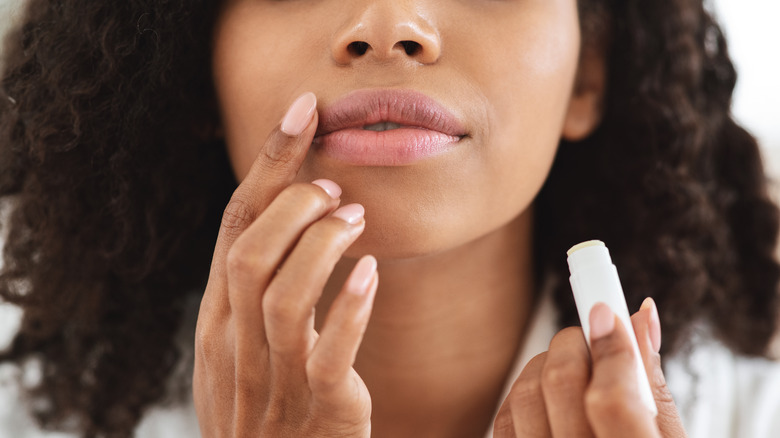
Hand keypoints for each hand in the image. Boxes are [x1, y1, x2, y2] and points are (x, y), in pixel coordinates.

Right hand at [193, 92, 376, 436]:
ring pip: (282, 297)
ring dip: (321, 246)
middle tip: (333, 188)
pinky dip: (349, 308)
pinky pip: (327, 354)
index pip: (235, 227)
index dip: (268, 163)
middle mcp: (236, 343)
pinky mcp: (320, 408)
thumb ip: (253, 292)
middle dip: (292, 204)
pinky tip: (372, 274)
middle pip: (249, 252)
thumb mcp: (242, 347)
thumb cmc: (266, 408)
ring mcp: (274, 378)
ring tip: (355, 220)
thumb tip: (286, 222)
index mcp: (218, 319)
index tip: (302, 111)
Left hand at [494, 298, 687, 436]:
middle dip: (575, 343)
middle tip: (592, 332)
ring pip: (524, 396)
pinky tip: (546, 396)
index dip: (611, 347)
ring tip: (572, 367)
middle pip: (560, 386)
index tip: (609, 310)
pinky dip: (522, 396)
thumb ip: (651, 385)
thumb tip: (640, 316)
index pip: (613, 400)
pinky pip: (503, 422)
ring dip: (545, 366)